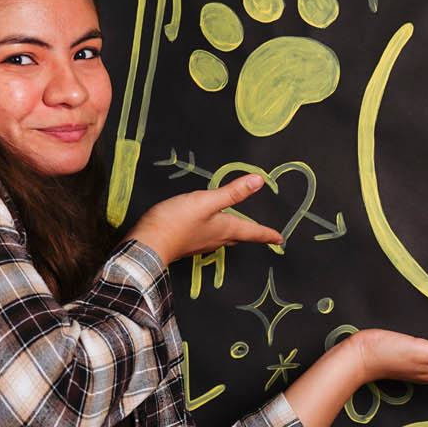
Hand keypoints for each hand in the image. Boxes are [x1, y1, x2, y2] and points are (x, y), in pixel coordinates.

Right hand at [125, 175, 282, 265]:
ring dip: (233, 234)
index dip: (267, 234)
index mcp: (225, 229)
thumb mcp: (206, 201)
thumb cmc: (176, 223)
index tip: (280, 239)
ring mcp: (200, 243)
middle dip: (250, 235)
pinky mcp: (186, 244)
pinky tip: (207, 229)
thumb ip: (232, 192)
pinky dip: (214, 233)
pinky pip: (207, 239)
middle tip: (260, 234)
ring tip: (237, 230)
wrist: (148, 245)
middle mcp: (216, 239)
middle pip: (238, 237)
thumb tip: (258, 181)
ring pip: (223, 239)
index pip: (252, 232)